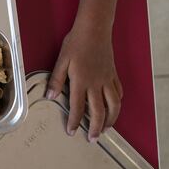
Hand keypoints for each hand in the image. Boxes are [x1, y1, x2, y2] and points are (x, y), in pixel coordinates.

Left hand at [46, 23, 122, 142]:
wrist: (94, 29)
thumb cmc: (76, 43)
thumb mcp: (61, 60)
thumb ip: (56, 80)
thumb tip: (50, 97)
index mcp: (81, 81)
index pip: (78, 107)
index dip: (75, 122)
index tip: (72, 132)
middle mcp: (96, 84)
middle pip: (99, 112)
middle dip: (96, 128)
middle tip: (93, 139)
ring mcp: (107, 79)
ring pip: (113, 105)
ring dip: (111, 120)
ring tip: (107, 129)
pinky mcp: (113, 74)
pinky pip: (118, 93)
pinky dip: (117, 103)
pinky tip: (114, 107)